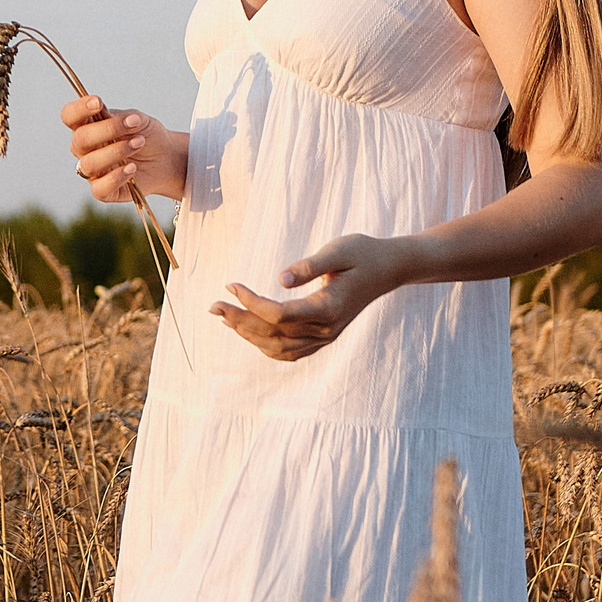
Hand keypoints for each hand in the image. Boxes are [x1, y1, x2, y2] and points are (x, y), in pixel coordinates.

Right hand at [61, 95, 187, 203]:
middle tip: (134, 125)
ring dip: (116, 151)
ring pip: (89, 164)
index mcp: (87, 126)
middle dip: (107, 129)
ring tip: (139, 143)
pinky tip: (132, 168)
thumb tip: (105, 114)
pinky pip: (100, 189)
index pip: (70, 116)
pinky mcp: (103, 191)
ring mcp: (92, 171)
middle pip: (80, 139)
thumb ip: (122, 117)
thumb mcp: (138, 120)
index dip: (78, 109)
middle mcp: (84, 149)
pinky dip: (116, 177)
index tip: (97, 102)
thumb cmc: (146, 134)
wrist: (165, 158)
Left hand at [208, 233, 415, 360]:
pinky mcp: (325, 336)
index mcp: (329, 308)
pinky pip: (291, 351)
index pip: (280, 315)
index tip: (231, 284)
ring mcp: (326, 336)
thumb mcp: (338, 250)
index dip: (251, 302)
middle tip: (213, 305)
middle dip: (240, 320)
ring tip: (224, 317)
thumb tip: (281, 279)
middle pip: (274, 334)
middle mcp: (327, 329)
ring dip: (249, 335)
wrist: (388, 268)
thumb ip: (310, 265)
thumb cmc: (362, 253)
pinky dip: (267, 345)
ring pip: (279, 347)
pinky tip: (249, 332)